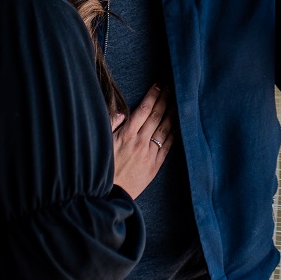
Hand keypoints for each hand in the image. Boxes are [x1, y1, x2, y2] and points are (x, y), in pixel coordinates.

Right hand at [110, 84, 173, 199]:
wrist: (108, 195)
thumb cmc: (102, 168)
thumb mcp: (101, 144)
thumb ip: (111, 125)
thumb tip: (121, 111)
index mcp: (126, 134)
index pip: (144, 109)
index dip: (153, 95)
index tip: (159, 84)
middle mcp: (140, 142)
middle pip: (157, 115)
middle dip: (166, 98)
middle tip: (173, 85)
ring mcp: (149, 153)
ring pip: (165, 129)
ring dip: (173, 112)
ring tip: (179, 100)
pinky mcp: (155, 166)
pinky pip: (168, 146)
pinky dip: (175, 133)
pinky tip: (180, 124)